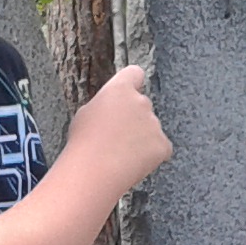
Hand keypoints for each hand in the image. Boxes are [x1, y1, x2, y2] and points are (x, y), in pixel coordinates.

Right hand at [69, 66, 171, 201]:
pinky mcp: (162, 144)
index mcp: (120, 89)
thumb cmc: (82, 143)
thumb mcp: (86, 113)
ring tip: (120, 155)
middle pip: (142, 105)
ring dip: (142, 138)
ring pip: (151, 129)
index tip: (129, 92)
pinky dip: (152, 155)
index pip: (135, 73)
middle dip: (134, 118)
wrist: (92, 171)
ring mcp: (154, 123)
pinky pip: (161, 148)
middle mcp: (141, 101)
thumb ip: (106, 105)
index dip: (132, 83)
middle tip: (117, 138)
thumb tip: (113, 109)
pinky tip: (133, 163)